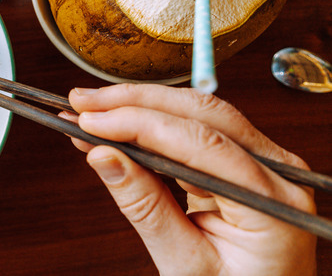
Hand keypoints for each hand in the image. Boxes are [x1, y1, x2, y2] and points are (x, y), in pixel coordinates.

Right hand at [61, 84, 315, 275]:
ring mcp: (266, 165)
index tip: (91, 121)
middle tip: (83, 102)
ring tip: (92, 112)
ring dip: (140, 108)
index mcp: (274, 203)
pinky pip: (196, 131)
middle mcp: (279, 173)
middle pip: (203, 112)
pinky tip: (117, 128)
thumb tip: (104, 155)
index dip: (140, 124)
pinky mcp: (245, 164)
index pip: (201, 142)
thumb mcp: (185, 264)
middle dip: (136, 102)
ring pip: (198, 113)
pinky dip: (152, 127)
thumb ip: (145, 207)